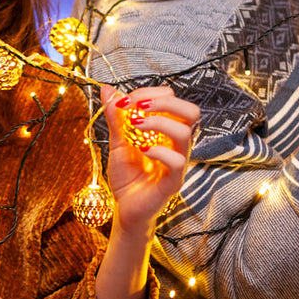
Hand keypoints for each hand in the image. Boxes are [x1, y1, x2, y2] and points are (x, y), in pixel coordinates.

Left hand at [101, 85, 199, 239]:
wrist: (124, 209)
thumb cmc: (126, 177)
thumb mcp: (118, 142)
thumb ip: (115, 117)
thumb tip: (107, 89)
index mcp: (167, 131)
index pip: (173, 99)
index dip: (149, 93)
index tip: (124, 101)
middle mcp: (177, 144)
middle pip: (191, 111)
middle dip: (164, 101)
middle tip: (138, 106)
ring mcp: (178, 162)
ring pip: (185, 133)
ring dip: (158, 122)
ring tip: (135, 125)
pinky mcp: (174, 181)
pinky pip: (177, 161)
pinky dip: (158, 151)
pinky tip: (141, 150)